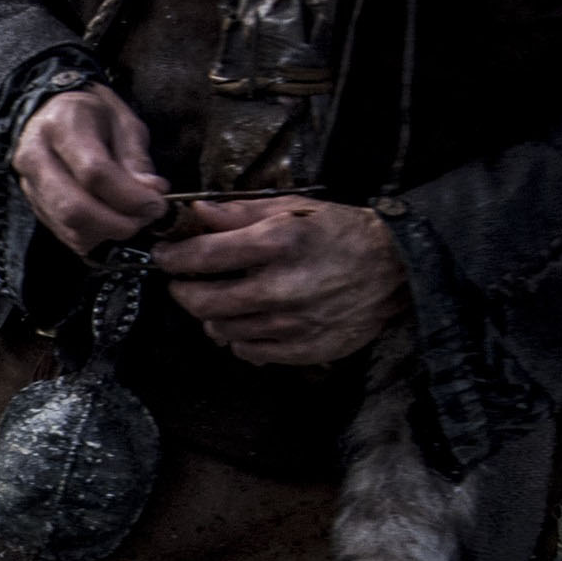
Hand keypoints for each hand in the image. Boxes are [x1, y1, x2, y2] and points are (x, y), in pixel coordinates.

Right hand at [8, 85, 172, 257]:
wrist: (56, 114)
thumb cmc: (95, 116)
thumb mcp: (123, 123)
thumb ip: (136, 159)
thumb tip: (153, 192)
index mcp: (61, 124)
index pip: (93, 172)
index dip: (129, 195)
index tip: (156, 203)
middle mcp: (35, 156)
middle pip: (74, 208)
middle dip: (117, 223)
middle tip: (145, 218)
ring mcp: (29, 184)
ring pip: (69, 227)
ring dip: (108, 233)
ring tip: (131, 218)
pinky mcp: (34, 205)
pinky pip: (66, 235)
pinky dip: (96, 236)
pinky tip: (112, 221)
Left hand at [158, 196, 404, 367]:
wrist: (395, 269)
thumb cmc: (342, 233)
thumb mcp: (292, 209)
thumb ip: (238, 213)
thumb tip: (194, 213)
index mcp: (276, 243)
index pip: (202, 256)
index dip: (173, 257)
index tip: (166, 256)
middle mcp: (280, 286)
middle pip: (202, 301)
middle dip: (183, 291)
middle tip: (183, 282)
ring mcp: (291, 322)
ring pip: (221, 329)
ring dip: (212, 315)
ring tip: (221, 298)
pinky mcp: (302, 349)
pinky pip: (248, 351)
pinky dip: (239, 337)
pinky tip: (249, 319)